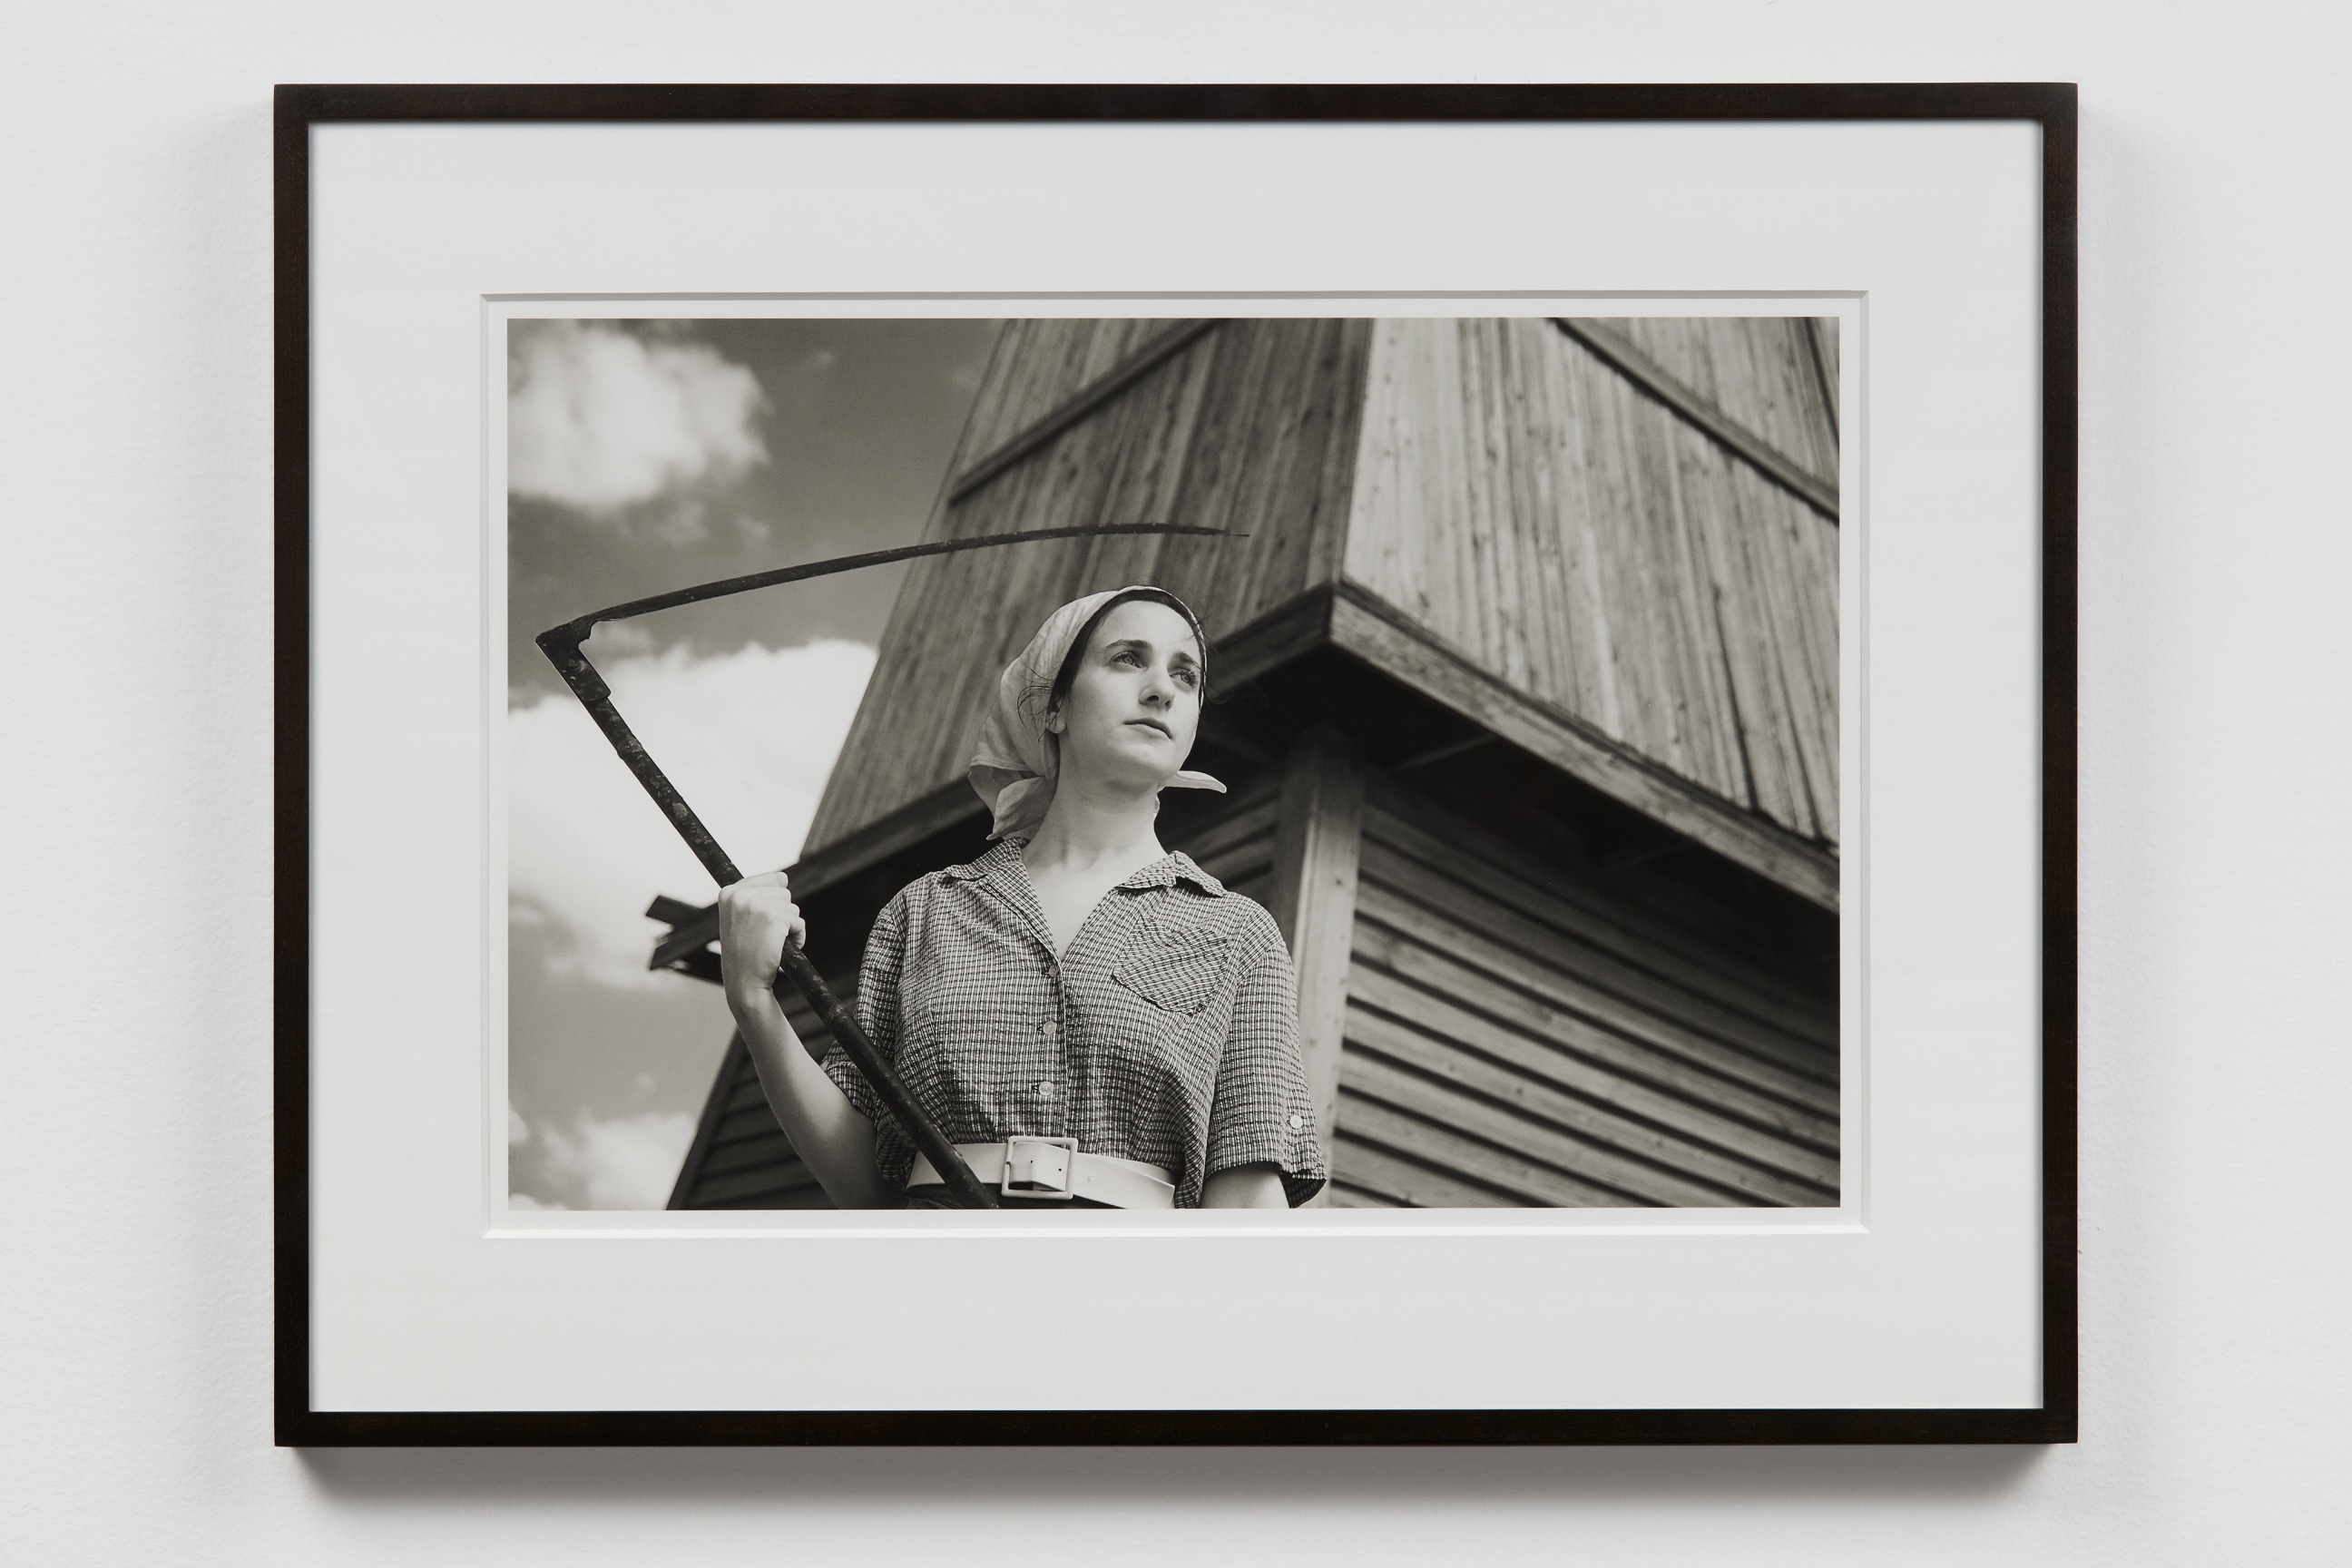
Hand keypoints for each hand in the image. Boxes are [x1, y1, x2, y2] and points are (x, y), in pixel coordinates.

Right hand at [716, 870, 807, 1008]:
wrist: (744, 982)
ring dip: (789, 926)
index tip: (759, 922)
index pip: (769, 878)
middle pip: (783, 892)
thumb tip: (783, 877)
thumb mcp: (741, 918)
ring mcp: (756, 906)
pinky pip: (799, 922)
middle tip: (763, 936)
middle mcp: (739, 896)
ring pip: (792, 907)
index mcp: (728, 893)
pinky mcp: (774, 918)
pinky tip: (780, 948)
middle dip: (781, 915)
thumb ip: (758, 894)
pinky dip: (797, 936)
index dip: (772, 901)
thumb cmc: (744, 953)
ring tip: (771, 943)